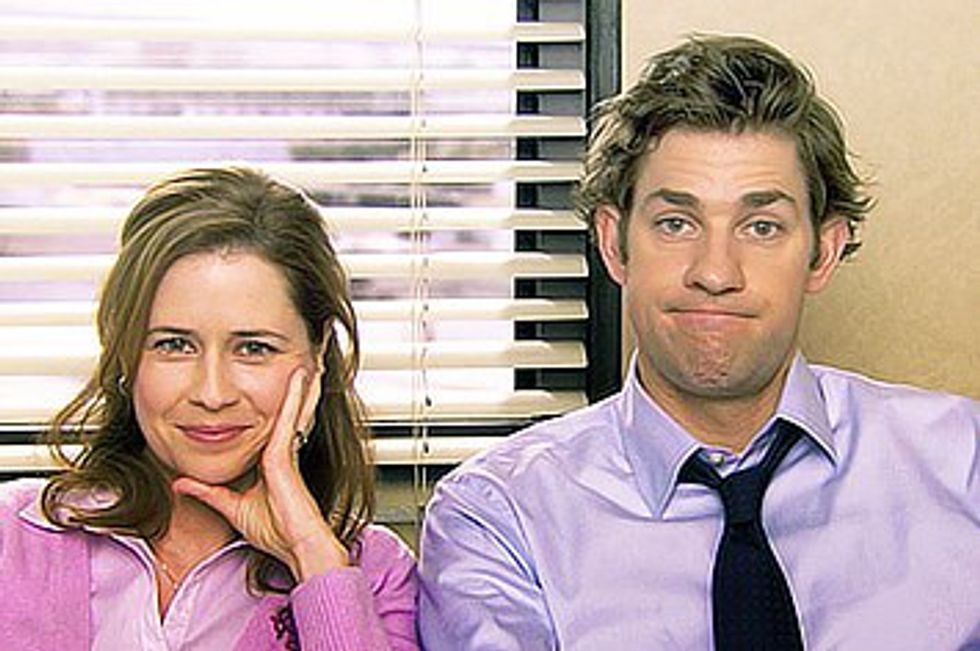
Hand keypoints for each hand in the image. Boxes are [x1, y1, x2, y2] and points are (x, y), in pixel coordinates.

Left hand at [172, 367, 348, 580]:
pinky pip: (287, 421)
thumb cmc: (276, 532)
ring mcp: (284, 453)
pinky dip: (294, 399)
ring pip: (292, 411)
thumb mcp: (231, 507)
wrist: (296, 546)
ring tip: (305, 364)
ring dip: (300, 387)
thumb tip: (181, 483)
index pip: (273, 426)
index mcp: (272, 463)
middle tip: (304, 368)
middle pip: (288, 415)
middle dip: (298, 392)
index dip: (280, 406)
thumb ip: (208, 493)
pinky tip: (298, 381)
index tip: (284, 388)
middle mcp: (281, 454)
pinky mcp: (283, 456)